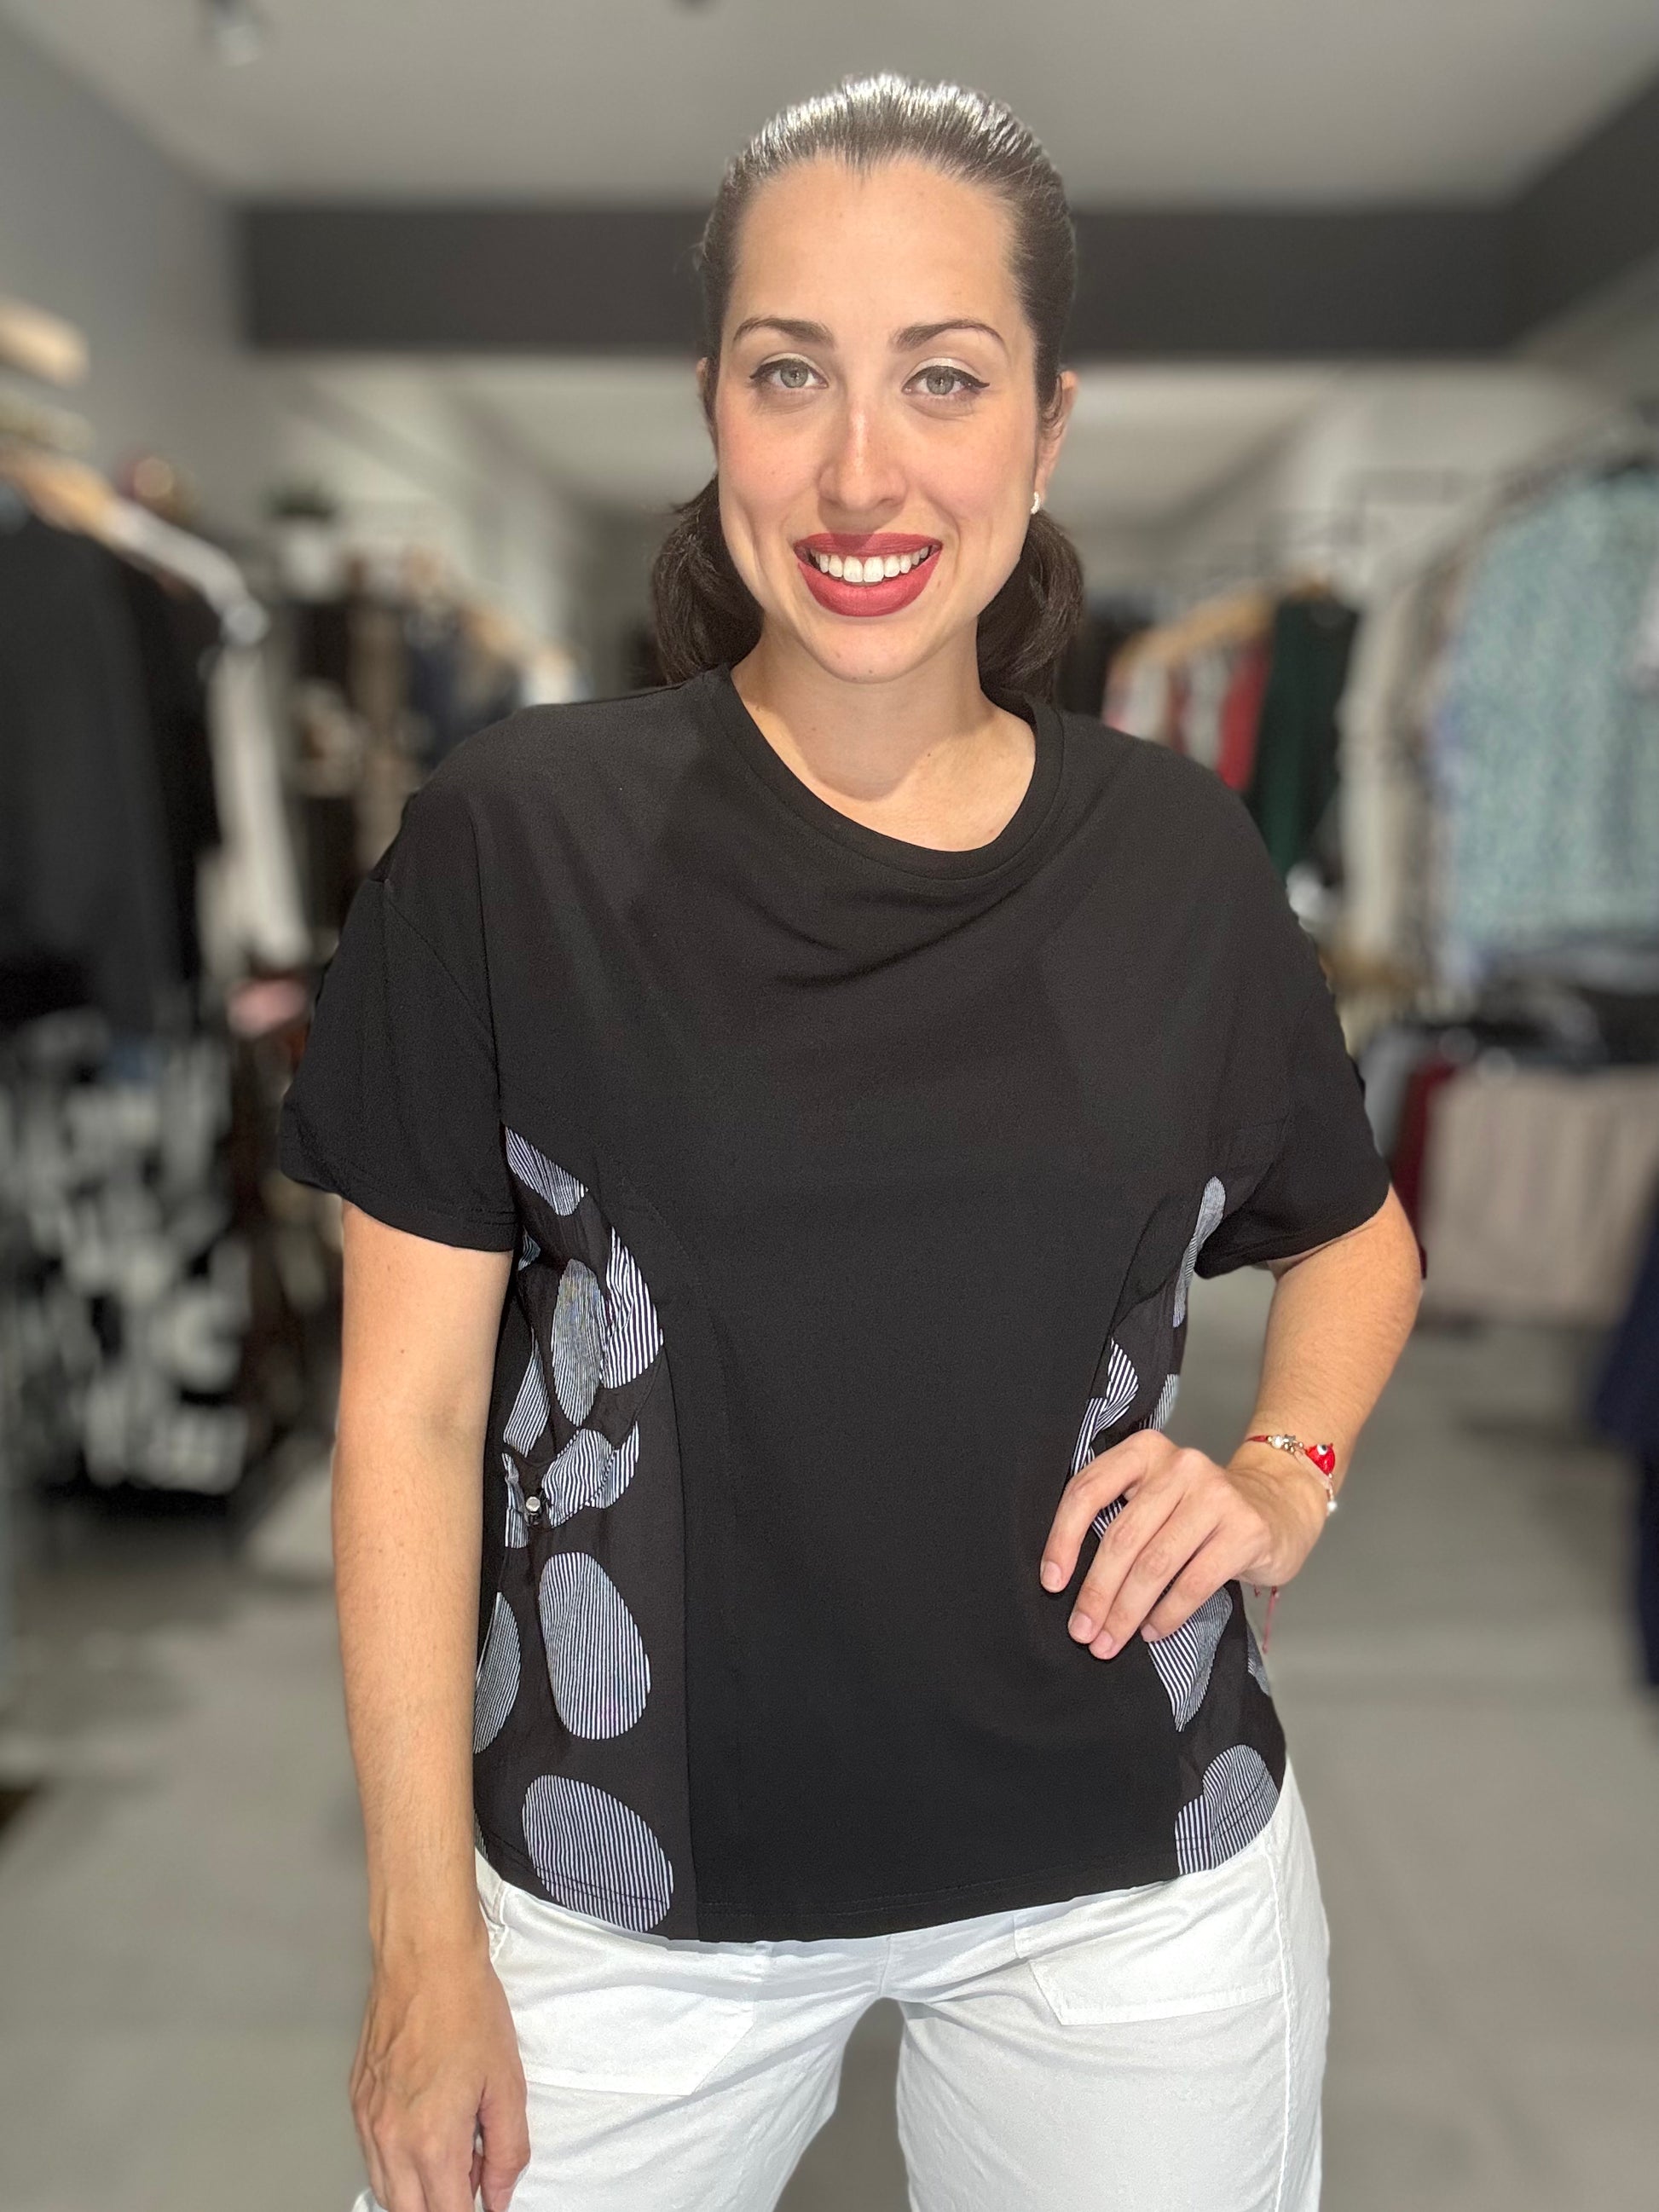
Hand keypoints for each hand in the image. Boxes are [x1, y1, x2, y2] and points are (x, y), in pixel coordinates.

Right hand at [351, 1927, 529, 2211]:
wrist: (425, 1958)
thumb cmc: (467, 2009)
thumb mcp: (507, 2084)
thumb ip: (507, 2152)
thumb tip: (498, 2198)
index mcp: (432, 2141)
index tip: (484, 2207)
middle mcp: (390, 2140)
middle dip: (440, 2209)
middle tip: (470, 2181)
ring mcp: (367, 2121)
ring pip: (385, 2190)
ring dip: (416, 2192)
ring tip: (451, 2154)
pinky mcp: (356, 2101)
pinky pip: (371, 2155)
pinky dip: (396, 2162)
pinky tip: (424, 2133)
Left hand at [1039, 1430, 1329, 1658]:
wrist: (1279, 1505)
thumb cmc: (1201, 1510)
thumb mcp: (1157, 1495)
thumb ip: (1119, 1516)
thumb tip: (1066, 1579)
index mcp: (1145, 1451)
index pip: (1088, 1491)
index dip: (1062, 1540)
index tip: (1051, 1583)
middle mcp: (1180, 1465)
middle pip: (1121, 1537)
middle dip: (1096, 1592)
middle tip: (1082, 1631)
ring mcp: (1216, 1495)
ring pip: (1155, 1565)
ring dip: (1126, 1612)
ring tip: (1110, 1641)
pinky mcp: (1245, 1530)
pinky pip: (1193, 1583)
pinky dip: (1167, 1615)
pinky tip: (1152, 1631)